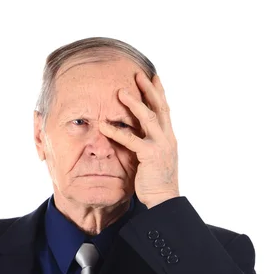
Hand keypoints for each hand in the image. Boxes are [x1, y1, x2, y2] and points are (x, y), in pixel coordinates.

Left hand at [99, 72, 179, 208]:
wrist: (164, 200)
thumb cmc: (156, 181)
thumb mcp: (154, 158)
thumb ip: (147, 143)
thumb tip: (136, 133)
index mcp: (169, 137)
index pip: (165, 109)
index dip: (159, 92)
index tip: (153, 76)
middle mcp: (167, 138)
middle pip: (160, 107)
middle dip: (149, 89)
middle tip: (139, 73)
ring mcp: (161, 145)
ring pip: (148, 118)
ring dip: (135, 103)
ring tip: (121, 92)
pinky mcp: (151, 155)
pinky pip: (132, 140)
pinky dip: (118, 131)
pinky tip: (105, 126)